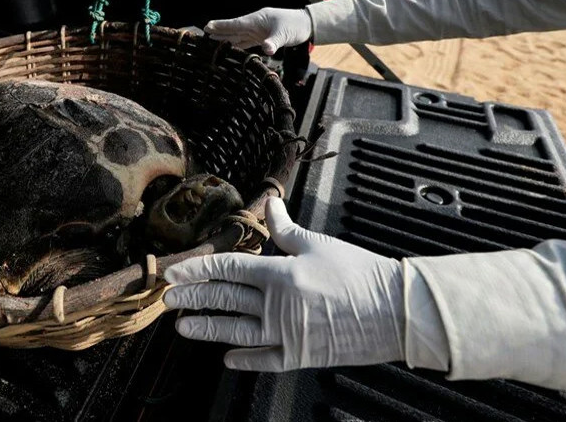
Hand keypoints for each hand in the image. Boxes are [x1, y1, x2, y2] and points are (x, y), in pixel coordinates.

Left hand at [163, 197, 404, 371]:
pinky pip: (264, 360)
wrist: (396, 311)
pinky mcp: (300, 356)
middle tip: (168, 299)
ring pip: (235, 331)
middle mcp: (277, 305)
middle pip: (224, 299)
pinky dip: (244, 358)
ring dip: (206, 328)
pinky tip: (226, 357)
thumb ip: (286, 228)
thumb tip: (268, 205)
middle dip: (192, 298)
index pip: (227, 268)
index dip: (197, 269)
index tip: (175, 272)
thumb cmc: (360, 274)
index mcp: (279, 273)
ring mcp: (286, 334)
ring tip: (182, 327)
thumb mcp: (319, 244)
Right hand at [204, 8, 312, 54]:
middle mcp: (254, 24)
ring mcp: (257, 30)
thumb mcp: (284, 35)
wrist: (306, 24)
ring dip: (226, 38)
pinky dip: (237, 44)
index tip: (208, 27)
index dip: (221, 26)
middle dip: (220, 31)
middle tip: (204, 34)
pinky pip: (246, 41)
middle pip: (234, 29)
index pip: (235, 24)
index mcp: (257, 20)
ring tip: (212, 41)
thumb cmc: (295, 26)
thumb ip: (274, 42)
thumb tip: (266, 50)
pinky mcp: (262, 37)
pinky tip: (229, 47)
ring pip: (238, 35)